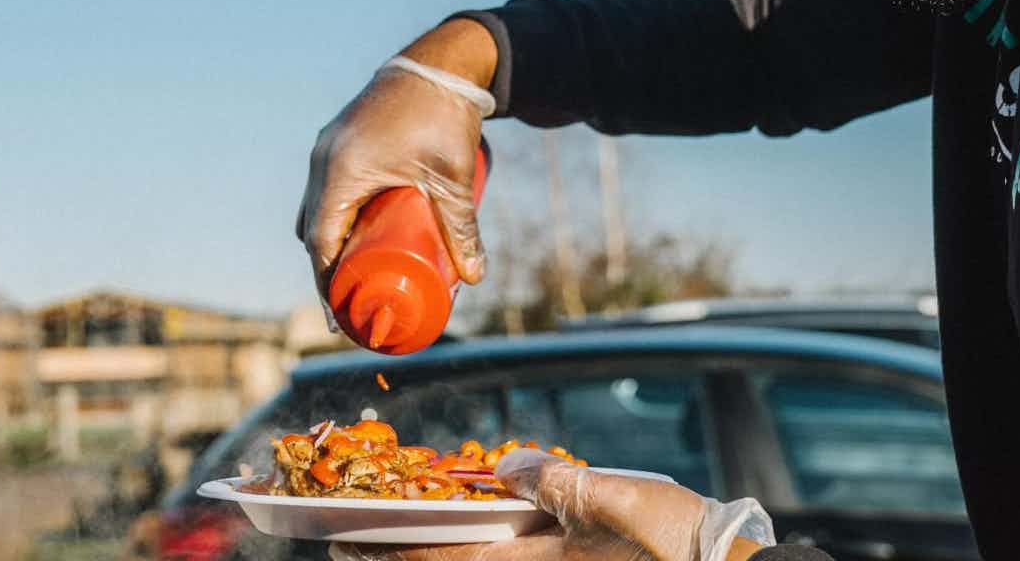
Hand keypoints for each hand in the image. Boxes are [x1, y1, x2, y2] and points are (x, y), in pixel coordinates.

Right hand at [295, 20, 497, 291]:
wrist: (438, 63)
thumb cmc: (442, 116)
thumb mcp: (450, 178)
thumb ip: (461, 228)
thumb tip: (475, 278)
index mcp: (340, 170)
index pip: (320, 242)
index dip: (327, 283)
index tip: (341, 316)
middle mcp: (324, 159)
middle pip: (313, 230)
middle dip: (329, 269)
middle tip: (353, 301)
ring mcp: (328, 148)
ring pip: (317, 209)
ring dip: (331, 242)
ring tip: (357, 275)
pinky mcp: (339, 142)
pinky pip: (326, 188)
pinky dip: (334, 216)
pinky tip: (351, 234)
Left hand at [330, 448, 774, 560]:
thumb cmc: (676, 538)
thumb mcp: (619, 499)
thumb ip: (558, 483)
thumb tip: (505, 468)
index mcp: (536, 559)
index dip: (389, 556)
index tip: (343, 546)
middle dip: (397, 558)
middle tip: (350, 544)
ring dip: (431, 554)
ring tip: (395, 538)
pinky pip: (507, 556)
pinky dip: (475, 545)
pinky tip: (476, 526)